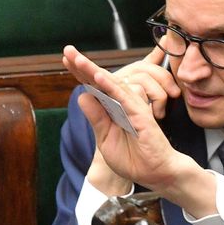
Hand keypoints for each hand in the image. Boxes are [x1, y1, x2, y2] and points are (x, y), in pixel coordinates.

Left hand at [63, 45, 216, 215]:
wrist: (157, 174)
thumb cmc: (135, 158)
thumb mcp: (106, 140)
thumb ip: (96, 119)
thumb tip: (82, 96)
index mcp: (111, 110)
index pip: (94, 88)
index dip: (81, 73)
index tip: (67, 58)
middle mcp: (121, 104)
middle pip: (101, 80)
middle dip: (84, 65)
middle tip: (68, 50)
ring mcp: (131, 108)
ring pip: (112, 84)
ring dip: (94, 71)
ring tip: (78, 59)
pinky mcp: (141, 115)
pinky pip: (125, 98)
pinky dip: (111, 87)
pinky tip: (99, 78)